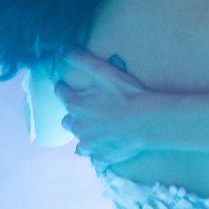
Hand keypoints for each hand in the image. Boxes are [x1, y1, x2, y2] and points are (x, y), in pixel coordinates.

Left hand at [55, 50, 152, 167]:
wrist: (148, 121)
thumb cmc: (127, 94)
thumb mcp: (105, 72)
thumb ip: (83, 60)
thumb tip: (66, 51)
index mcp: (75, 105)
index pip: (60, 92)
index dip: (64, 88)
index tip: (67, 86)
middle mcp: (78, 126)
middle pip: (67, 120)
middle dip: (74, 114)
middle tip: (87, 110)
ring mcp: (89, 144)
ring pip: (79, 141)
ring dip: (85, 135)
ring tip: (97, 130)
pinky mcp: (102, 157)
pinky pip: (94, 157)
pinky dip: (98, 152)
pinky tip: (106, 146)